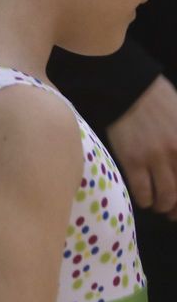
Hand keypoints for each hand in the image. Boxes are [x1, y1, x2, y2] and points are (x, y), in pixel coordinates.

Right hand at [108, 76, 176, 214]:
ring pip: (167, 196)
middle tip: (174, 211)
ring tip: (160, 206)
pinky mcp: (134, 160)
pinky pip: (143, 191)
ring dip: (164, 206)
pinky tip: (145, 200)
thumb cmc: (160, 102)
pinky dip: (146, 200)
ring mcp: (157, 158)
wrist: (129, 90)